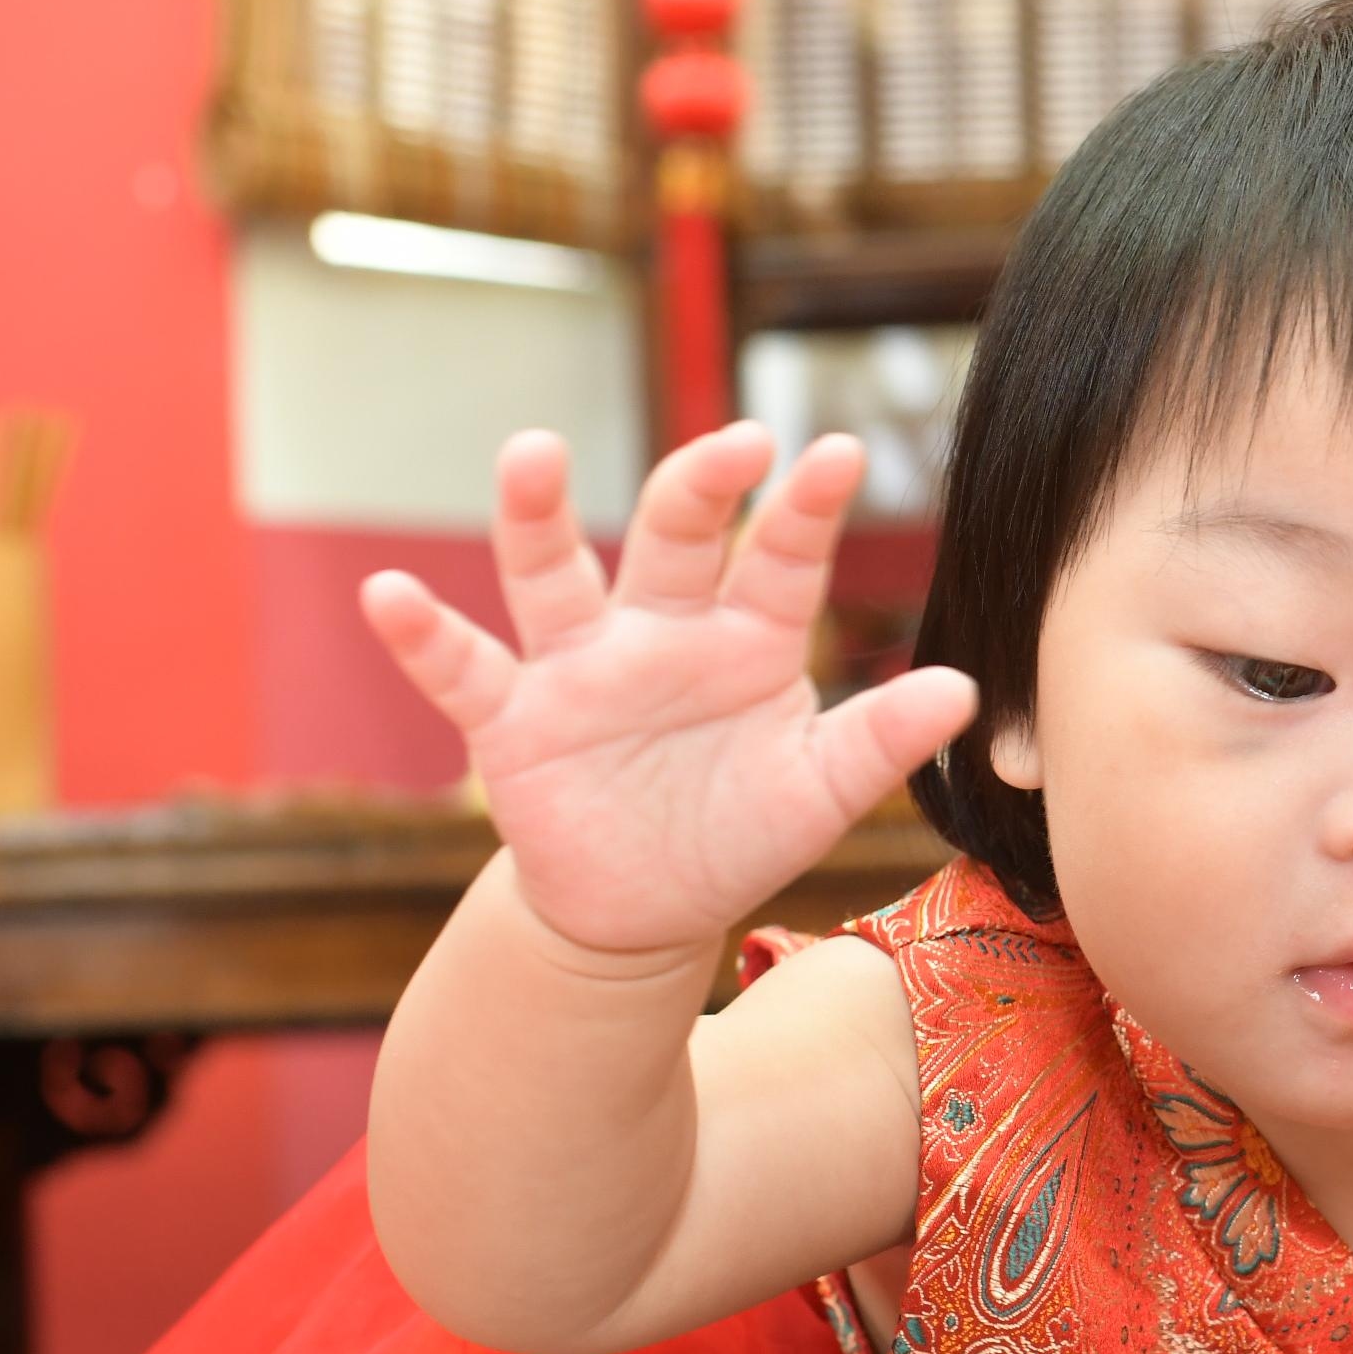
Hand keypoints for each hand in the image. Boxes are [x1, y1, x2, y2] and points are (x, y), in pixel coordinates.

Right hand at [361, 425, 979, 960]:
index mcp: (747, 636)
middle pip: (671, 534)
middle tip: (733, 442)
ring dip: (537, 514)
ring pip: (554, 573)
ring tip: (531, 452)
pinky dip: (422, 631)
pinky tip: (387, 592)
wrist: (644, 911)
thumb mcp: (818, 795)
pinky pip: (462, 666)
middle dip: (698, 484)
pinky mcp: (511, 717)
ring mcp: (580, 664)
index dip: (807, 508)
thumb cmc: (738, 832)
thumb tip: (965, 691)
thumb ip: (881, 740)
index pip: (781, 557)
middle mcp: (660, 626)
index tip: (839, 453)